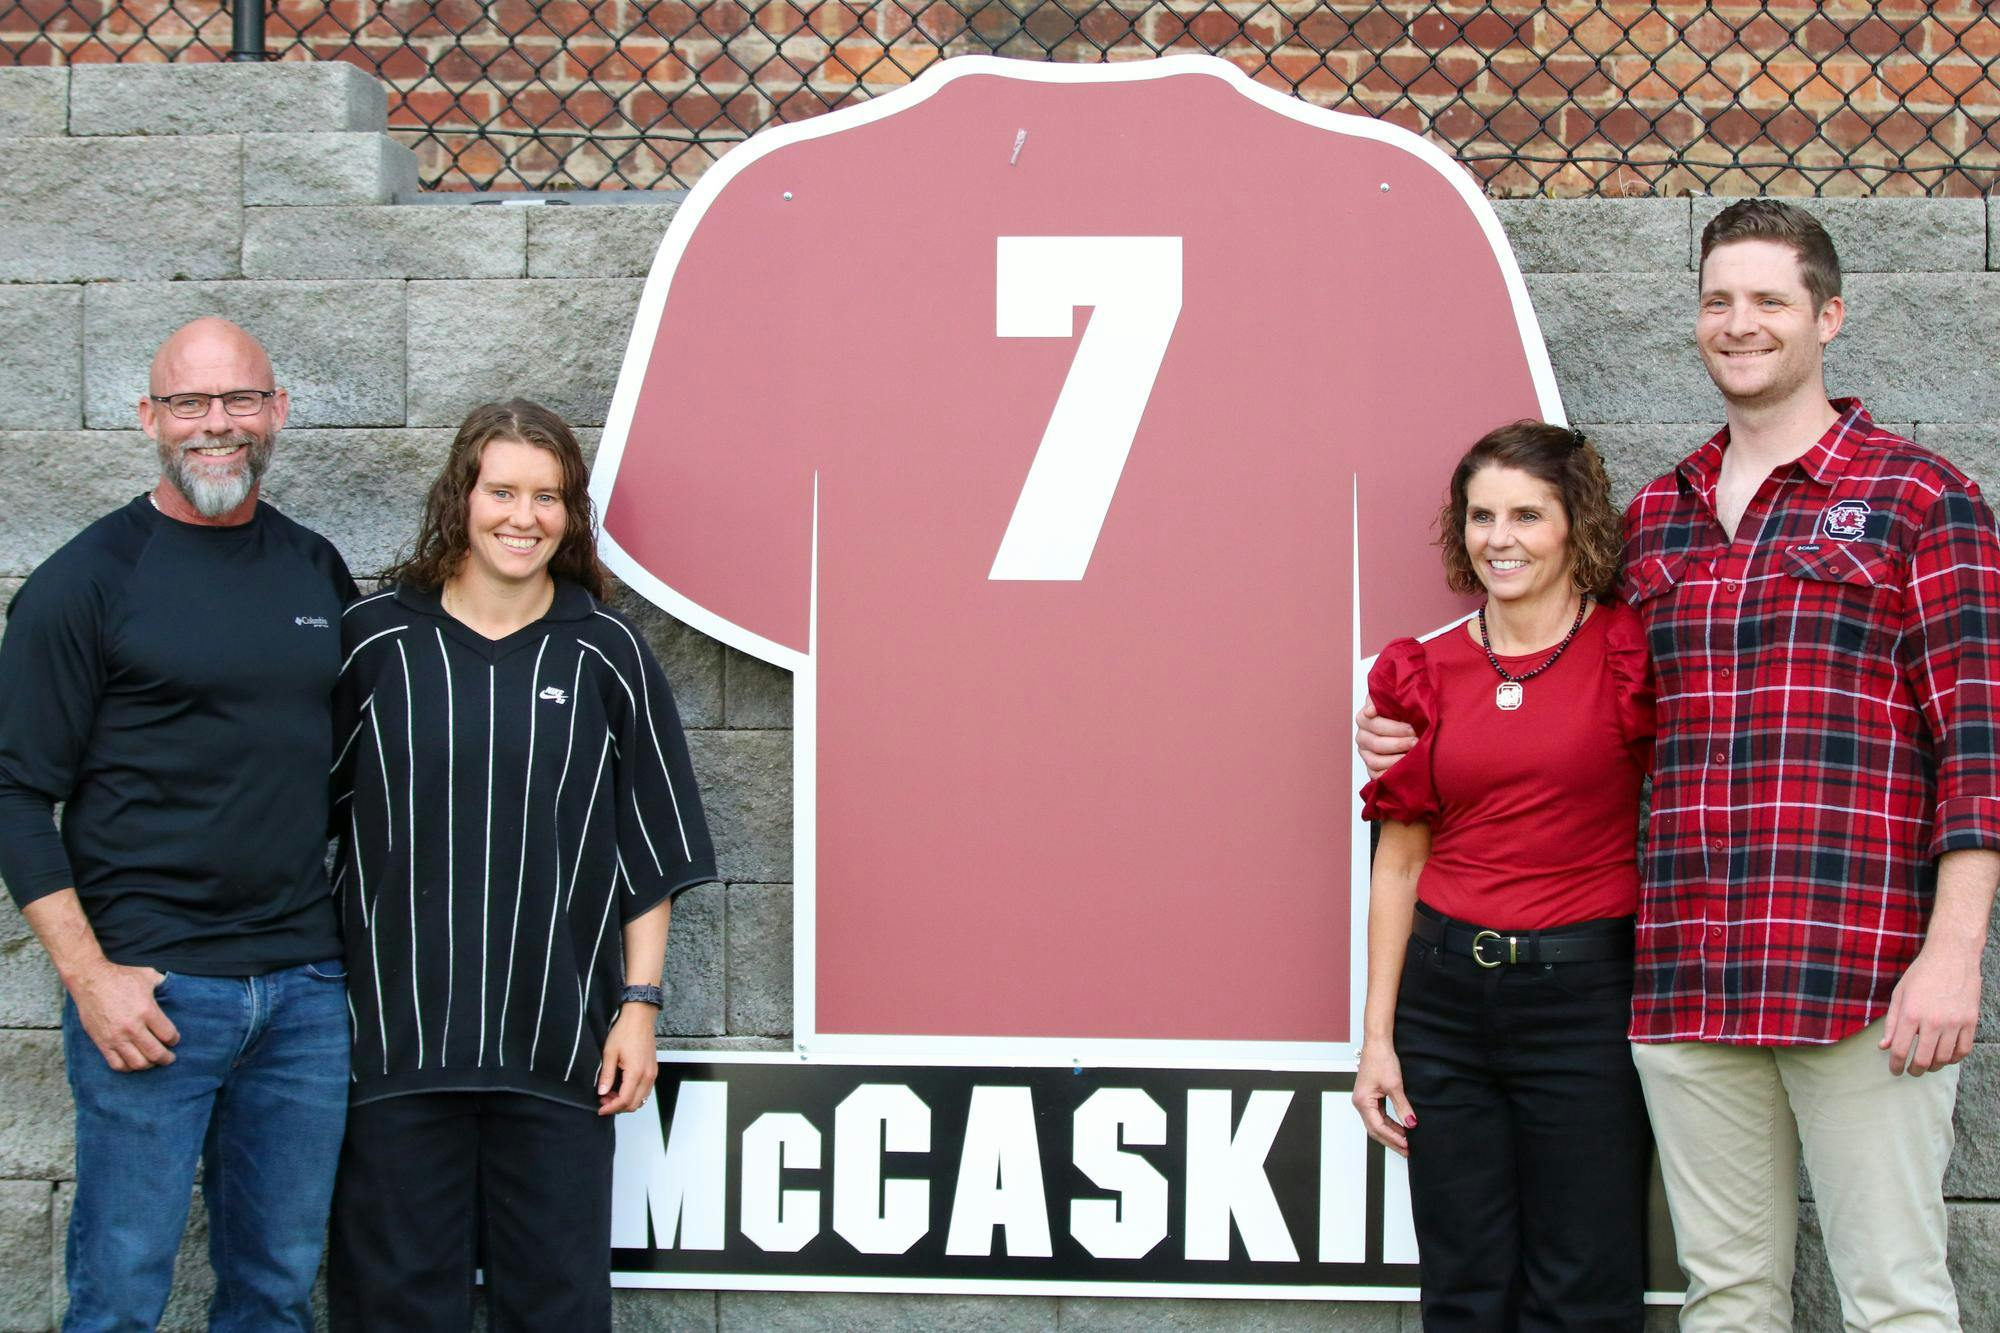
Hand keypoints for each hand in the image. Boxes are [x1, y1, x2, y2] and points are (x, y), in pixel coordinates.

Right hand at [70, 960, 177, 1071]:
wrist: (90, 980)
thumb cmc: (121, 977)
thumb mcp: (148, 976)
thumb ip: (164, 985)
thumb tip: (174, 987)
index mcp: (147, 1011)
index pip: (168, 1035)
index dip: (174, 1040)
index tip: (174, 1040)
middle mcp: (132, 1027)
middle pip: (155, 1053)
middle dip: (166, 1058)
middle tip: (170, 1058)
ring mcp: (115, 1037)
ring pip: (137, 1063)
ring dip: (148, 1065)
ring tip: (152, 1061)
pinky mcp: (101, 1042)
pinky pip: (116, 1064)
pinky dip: (128, 1067)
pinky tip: (133, 1062)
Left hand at [596, 1003, 660, 1114]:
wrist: (640, 1018)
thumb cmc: (625, 1031)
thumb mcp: (609, 1053)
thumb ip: (606, 1075)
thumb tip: (602, 1092)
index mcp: (636, 1072)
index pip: (624, 1100)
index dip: (611, 1108)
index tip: (600, 1108)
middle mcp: (647, 1076)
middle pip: (635, 1104)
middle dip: (618, 1107)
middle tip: (603, 1101)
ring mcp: (652, 1074)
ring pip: (642, 1099)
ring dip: (626, 1102)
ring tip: (611, 1094)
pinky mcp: (653, 1070)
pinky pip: (645, 1090)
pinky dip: (634, 1095)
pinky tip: (622, 1088)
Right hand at [1352, 1041, 1415, 1155]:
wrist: (1378, 1043)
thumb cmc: (1381, 1060)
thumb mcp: (1395, 1085)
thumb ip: (1403, 1107)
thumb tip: (1411, 1124)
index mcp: (1363, 1102)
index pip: (1379, 1127)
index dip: (1394, 1138)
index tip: (1407, 1145)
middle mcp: (1360, 1103)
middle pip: (1375, 1130)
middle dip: (1391, 1141)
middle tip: (1406, 1150)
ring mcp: (1364, 1100)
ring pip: (1377, 1124)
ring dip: (1391, 1133)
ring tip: (1406, 1141)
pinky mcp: (1370, 1097)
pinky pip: (1379, 1116)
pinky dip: (1389, 1124)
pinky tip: (1400, 1127)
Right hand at [1355, 700, 1415, 779]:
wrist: (1411, 728)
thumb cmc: (1404, 714)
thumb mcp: (1395, 700)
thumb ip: (1381, 699)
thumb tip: (1370, 710)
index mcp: (1364, 718)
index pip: (1374, 724)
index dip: (1394, 728)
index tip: (1411, 728)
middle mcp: (1362, 736)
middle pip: (1375, 743)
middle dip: (1398, 743)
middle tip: (1416, 741)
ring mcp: (1366, 754)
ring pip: (1374, 761)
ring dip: (1395, 759)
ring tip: (1411, 755)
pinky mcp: (1371, 769)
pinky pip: (1376, 775)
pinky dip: (1390, 773)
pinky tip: (1403, 768)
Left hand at [1880, 944, 1980, 1075]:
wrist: (1952, 957)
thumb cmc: (1922, 974)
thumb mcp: (1899, 995)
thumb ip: (1892, 1023)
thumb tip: (1884, 1047)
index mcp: (1911, 1014)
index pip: (1901, 1050)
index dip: (1896, 1065)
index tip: (1895, 1071)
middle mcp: (1933, 1021)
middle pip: (1924, 1059)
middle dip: (1915, 1070)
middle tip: (1911, 1071)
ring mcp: (1955, 1023)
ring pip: (1945, 1058)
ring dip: (1934, 1066)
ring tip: (1927, 1064)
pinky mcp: (1971, 1022)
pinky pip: (1963, 1050)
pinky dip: (1954, 1058)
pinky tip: (1946, 1057)